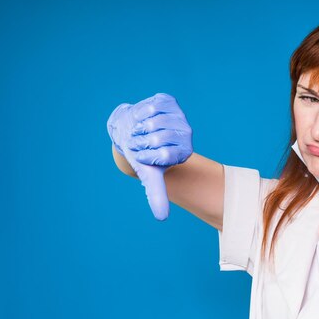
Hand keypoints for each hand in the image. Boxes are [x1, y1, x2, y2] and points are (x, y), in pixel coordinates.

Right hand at [106, 93, 192, 219]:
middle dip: (142, 142)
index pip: (165, 155)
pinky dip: (140, 113)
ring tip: (141, 131)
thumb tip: (161, 218)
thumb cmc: (142, 155)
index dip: (148, 156)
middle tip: (141, 143)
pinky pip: (151, 107)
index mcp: (185, 151)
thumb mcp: (149, 176)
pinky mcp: (168, 100)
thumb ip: (157, 195)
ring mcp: (178, 115)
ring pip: (154, 122)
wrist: (131, 132)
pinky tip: (142, 117)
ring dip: (139, 128)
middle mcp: (186, 132)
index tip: (146, 157)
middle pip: (159, 138)